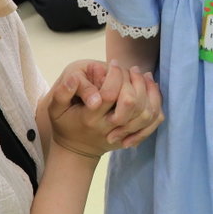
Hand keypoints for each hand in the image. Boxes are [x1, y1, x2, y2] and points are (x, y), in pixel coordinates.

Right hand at [47, 60, 163, 156]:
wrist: (76, 150)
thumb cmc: (66, 123)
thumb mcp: (56, 108)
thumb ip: (62, 92)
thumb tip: (74, 79)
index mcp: (90, 118)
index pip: (109, 94)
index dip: (115, 75)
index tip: (113, 63)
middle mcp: (109, 128)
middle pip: (132, 104)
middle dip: (134, 81)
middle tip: (131, 68)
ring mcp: (124, 134)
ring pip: (146, 113)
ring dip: (148, 89)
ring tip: (142, 74)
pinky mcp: (133, 136)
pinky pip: (153, 122)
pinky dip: (156, 103)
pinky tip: (150, 88)